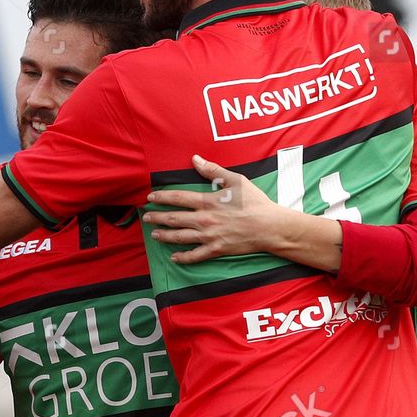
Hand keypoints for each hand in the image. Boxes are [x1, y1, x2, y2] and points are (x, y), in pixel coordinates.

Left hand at [144, 155, 291, 264]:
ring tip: (154, 235)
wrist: (270, 227)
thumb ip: (213, 170)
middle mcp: (204, 219)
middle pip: (174, 218)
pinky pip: (195, 255)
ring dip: (165, 236)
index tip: (150, 197)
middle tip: (146, 218)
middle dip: (158, 218)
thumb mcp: (236, 180)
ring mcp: (209, 236)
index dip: (162, 197)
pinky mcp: (216, 249)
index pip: (178, 198)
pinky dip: (183, 257)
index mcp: (207, 202)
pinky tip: (173, 257)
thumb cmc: (255, 202)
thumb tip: (195, 158)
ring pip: (180, 237)